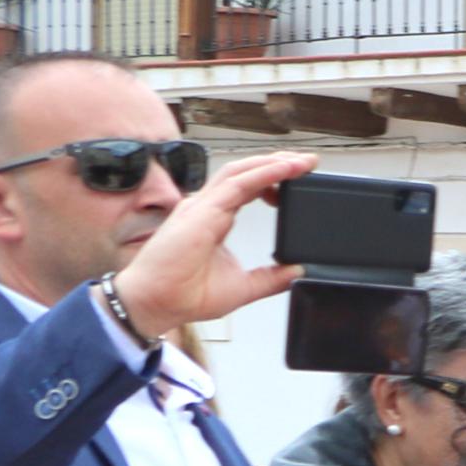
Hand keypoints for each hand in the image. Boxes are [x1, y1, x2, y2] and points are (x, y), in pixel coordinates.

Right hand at [110, 148, 313, 335]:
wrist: (156, 304)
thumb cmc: (184, 295)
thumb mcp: (242, 287)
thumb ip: (270, 278)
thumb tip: (296, 271)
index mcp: (215, 219)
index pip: (248, 188)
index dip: (274, 179)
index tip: (301, 179)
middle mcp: (207, 207)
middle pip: (246, 173)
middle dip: (278, 163)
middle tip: (309, 162)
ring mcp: (202, 206)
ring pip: (241, 172)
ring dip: (274, 163)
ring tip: (303, 161)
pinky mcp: (200, 211)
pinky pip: (237, 184)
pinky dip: (264, 174)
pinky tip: (286, 169)